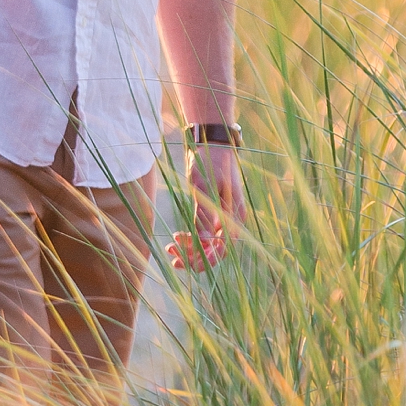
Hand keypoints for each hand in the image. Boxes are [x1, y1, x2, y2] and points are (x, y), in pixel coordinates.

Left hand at [166, 140, 244, 271]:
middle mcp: (231, 219)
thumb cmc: (209, 160)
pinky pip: (205, 232)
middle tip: (173, 261)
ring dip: (191, 249)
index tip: (186, 263)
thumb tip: (205, 240)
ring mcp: (223, 216)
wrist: (211, 142)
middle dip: (195, 258)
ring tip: (171, 249)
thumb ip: (204, 213)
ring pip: (209, 243)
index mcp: (234, 215)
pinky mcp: (214, 212)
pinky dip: (192, 237)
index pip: (223, 247)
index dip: (206, 259)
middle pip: (216, 249)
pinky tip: (177, 237)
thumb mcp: (203, 185)